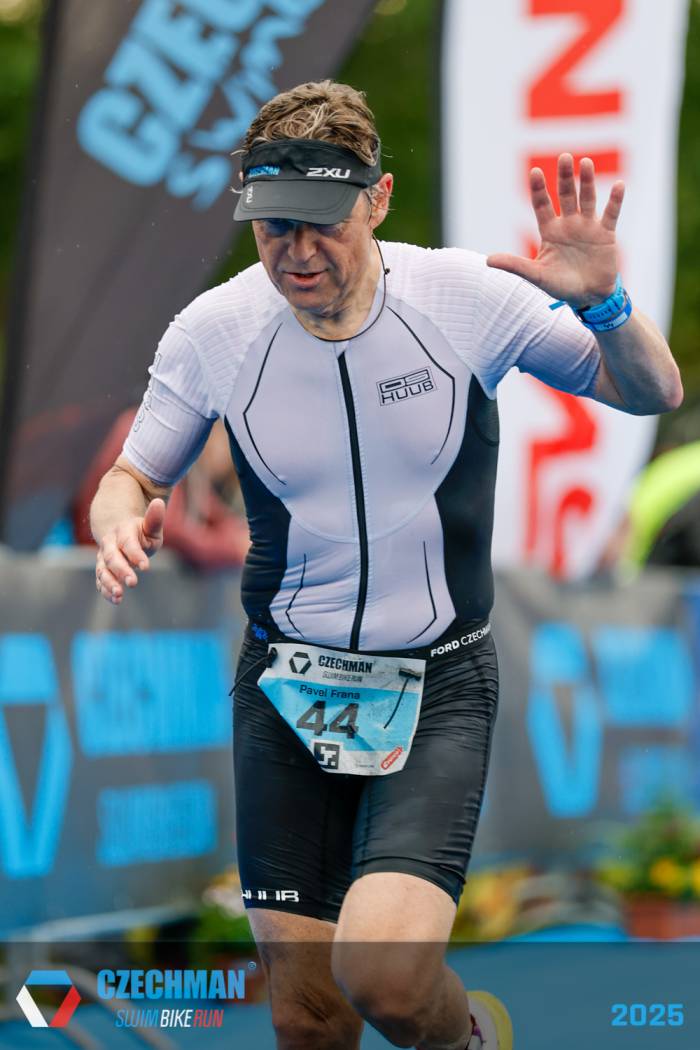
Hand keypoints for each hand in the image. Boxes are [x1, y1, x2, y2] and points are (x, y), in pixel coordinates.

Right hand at [95, 498, 165, 603]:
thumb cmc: (140, 532)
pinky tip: (116, 600)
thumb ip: (154, 518)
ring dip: (109, 583)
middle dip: (121, 570)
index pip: (128, 543)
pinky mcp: (102, 569)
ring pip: (102, 570)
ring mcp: (103, 557)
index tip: (146, 567)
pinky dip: (106, 590)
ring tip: (119, 595)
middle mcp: (109, 544)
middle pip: (111, 557)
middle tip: (132, 583)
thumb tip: (159, 502)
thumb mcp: (150, 526)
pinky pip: (100, 580)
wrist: (117, 531)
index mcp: (123, 532)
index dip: (135, 554)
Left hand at [487, 153, 623, 307]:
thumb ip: (515, 266)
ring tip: (585, 163)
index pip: (542, 205)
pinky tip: (619, 185)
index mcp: (550, 231)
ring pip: (587, 199)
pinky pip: (611, 214)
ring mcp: (588, 226)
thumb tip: (488, 260)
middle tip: (564, 157)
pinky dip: (615, 200)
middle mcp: (569, 224)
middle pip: (566, 195)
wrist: (588, 297)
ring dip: (587, 181)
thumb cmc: (560, 286)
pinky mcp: (606, 234)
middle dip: (565, 177)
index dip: (538, 189)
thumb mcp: (537, 276)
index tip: (535, 172)